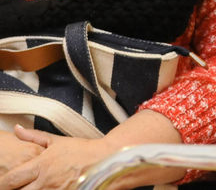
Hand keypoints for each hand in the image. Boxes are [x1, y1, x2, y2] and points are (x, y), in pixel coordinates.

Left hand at [0, 126, 117, 189]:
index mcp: (40, 165)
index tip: (4, 183)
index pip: (10, 180)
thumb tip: (17, 129)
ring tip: (35, 186)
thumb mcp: (57, 140)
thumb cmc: (83, 150)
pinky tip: (47, 189)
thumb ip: (34, 136)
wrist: (107, 159)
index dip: (3, 184)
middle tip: (19, 185)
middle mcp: (45, 182)